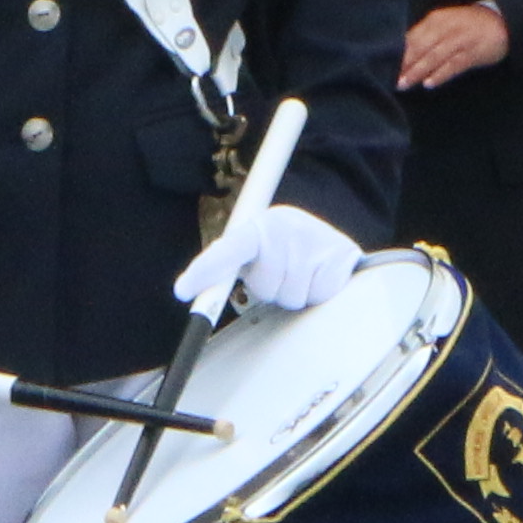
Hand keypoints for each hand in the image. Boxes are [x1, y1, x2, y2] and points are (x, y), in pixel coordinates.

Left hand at [178, 195, 361, 319]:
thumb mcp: (256, 255)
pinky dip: (318, 294)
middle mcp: (284, 226)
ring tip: (302, 276)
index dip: (204, 270)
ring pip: (291, 296)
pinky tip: (320, 277)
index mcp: (256, 227)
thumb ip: (228, 267)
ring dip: (295, 294)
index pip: (228, 250)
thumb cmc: (283, 255)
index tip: (183, 290)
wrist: (332, 243)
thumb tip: (186, 291)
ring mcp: (314, 238)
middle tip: (280, 276)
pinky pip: (318, 295)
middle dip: (270, 289)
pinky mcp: (339, 253)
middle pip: (265, 286)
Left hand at [400, 3, 511, 91]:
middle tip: (390, 79)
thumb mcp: (445, 23)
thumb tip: (402, 52)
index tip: (383, 66)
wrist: (501, 22)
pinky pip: (453, 65)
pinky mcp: (472, 53)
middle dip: (404, 64)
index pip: (411, 37)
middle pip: (420, 47)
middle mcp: (445, 28)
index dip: (397, 53)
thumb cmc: (468, 25)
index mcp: (435, 19)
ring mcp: (459, 40)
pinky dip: (440, 74)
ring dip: (417, 71)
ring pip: (434, 57)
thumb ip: (426, 35)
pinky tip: (429, 83)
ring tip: (404, 84)